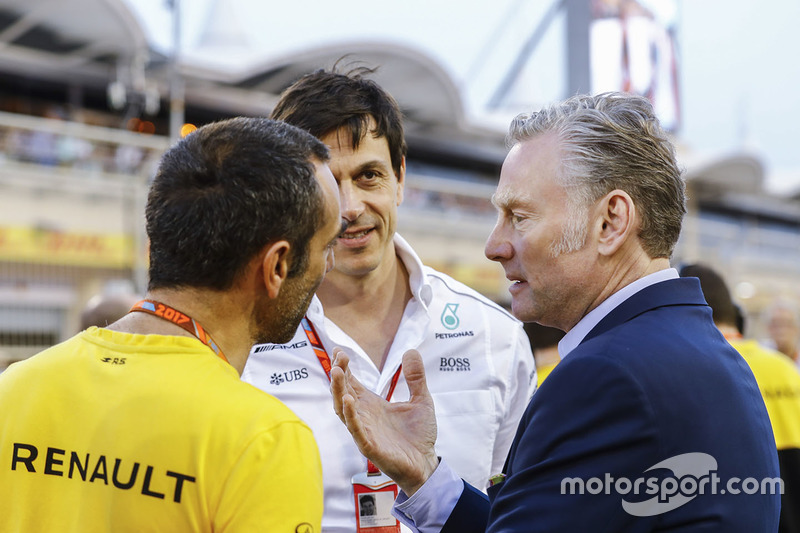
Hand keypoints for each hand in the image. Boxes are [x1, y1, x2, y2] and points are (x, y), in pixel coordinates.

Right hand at [331, 348, 439, 495]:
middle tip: (339, 357)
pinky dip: (350, 415)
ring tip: (337, 372)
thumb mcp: (421, 400)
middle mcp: (363, 415)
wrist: (426, 463)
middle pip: (343, 392)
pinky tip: (349, 400)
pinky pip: (355, 430)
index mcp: (371, 404)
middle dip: (338, 374)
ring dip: (338, 391)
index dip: (344, 367)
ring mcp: (364, 431)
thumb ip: (415, 377)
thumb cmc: (419, 435)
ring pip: (343, 410)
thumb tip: (410, 350)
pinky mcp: (369, 446)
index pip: (351, 383)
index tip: (339, 350)